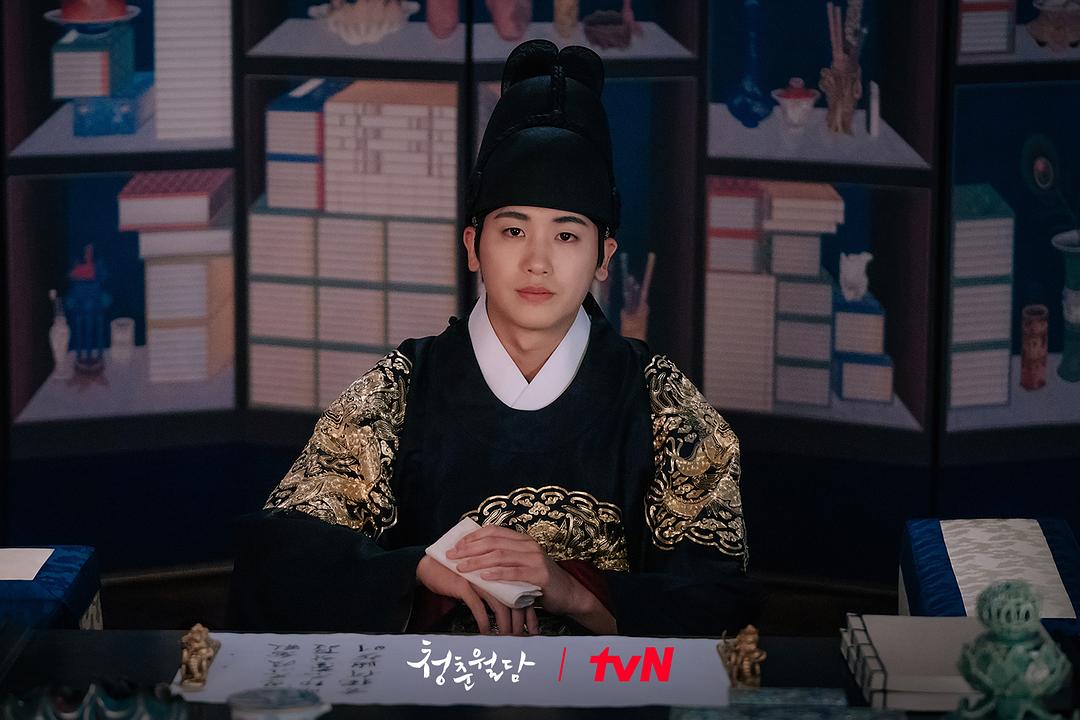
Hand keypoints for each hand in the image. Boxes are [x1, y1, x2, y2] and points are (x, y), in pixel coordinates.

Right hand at [415, 555, 535, 635]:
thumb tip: (513, 615)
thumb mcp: (482, 583)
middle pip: (514, 600)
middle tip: (522, 639)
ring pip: (499, 606)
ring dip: (504, 625)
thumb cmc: (459, 577)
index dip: (530, 614)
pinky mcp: (464, 585)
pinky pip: (478, 607)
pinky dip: (484, 622)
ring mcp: (479, 579)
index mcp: (500, 571)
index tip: (534, 630)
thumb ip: (497, 593)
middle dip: (519, 623)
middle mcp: (493, 574)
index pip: (523, 594)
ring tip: (506, 638)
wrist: (432, 566)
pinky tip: (486, 633)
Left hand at [445, 525, 587, 616]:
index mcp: (523, 540)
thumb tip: (472, 558)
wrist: (567, 594)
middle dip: (469, 549)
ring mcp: (535, 559)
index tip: (456, 546)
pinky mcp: (539, 574)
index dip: (473, 537)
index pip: (494, 531)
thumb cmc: (539, 582)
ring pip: (500, 556)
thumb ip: (504, 560)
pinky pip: (513, 572)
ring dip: (477, 561)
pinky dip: (496, 573)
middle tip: (452, 556)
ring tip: (462, 567)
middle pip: (493, 542)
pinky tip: (483, 577)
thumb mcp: (521, 565)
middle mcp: (528, 545)